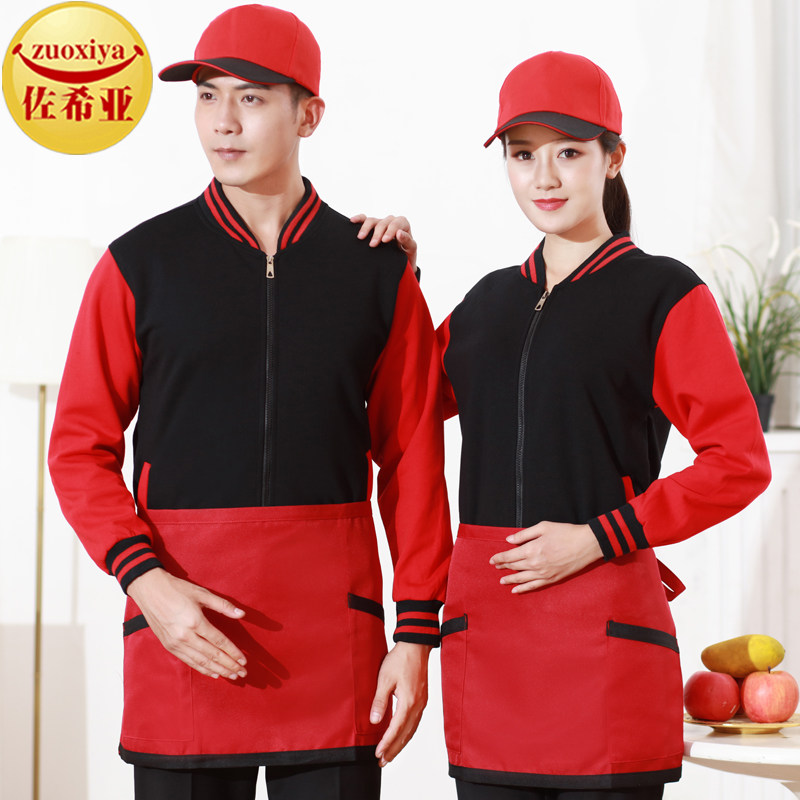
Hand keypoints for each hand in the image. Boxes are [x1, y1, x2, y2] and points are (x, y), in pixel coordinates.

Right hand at [127, 568, 247, 679]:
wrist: (149, 590)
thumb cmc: (177, 589)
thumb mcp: (202, 594)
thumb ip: (223, 605)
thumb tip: (242, 613)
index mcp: (195, 621)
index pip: (219, 641)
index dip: (233, 652)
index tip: (244, 660)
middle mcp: (185, 636)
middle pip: (212, 655)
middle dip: (229, 665)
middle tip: (243, 673)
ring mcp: (175, 643)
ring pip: (201, 662)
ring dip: (218, 670)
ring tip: (232, 676)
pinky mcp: (169, 646)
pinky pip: (188, 661)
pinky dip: (202, 669)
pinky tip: (213, 673)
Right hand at [350, 213, 416, 270]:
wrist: (401, 262)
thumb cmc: (407, 254)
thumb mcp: (411, 249)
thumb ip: (407, 241)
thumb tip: (399, 233)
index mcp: (403, 224)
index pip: (396, 223)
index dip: (390, 231)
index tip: (384, 240)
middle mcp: (392, 221)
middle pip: (383, 223)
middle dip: (377, 233)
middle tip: (372, 245)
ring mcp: (381, 224)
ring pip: (372, 220)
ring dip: (366, 228)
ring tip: (361, 238)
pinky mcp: (373, 227)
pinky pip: (365, 219)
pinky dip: (359, 219)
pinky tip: (353, 221)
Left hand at [370, 641, 430, 765]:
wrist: (416, 645)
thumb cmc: (400, 659)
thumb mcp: (385, 678)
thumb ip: (379, 700)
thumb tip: (374, 721)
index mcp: (409, 702)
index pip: (396, 729)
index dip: (386, 743)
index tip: (377, 754)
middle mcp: (418, 705)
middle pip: (406, 734)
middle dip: (394, 749)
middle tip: (383, 761)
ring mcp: (422, 703)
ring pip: (412, 730)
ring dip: (401, 743)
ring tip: (390, 754)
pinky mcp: (422, 699)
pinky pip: (415, 722)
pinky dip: (407, 733)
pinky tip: (401, 736)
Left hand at [489, 522, 602, 593]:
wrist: (586, 544)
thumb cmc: (565, 532)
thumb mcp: (543, 527)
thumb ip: (524, 534)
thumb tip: (509, 540)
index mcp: (532, 549)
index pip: (510, 556)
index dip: (500, 558)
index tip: (492, 559)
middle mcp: (536, 563)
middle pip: (514, 567)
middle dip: (503, 567)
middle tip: (496, 567)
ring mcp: (544, 573)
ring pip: (522, 578)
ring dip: (510, 579)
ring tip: (501, 581)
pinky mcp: (552, 579)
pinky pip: (534, 586)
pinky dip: (523, 589)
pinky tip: (516, 590)